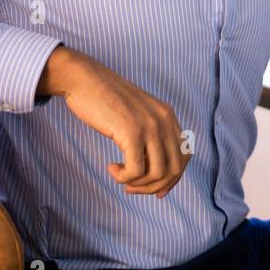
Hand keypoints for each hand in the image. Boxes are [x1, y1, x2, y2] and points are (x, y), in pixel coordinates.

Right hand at [36, 46, 190, 197]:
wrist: (85, 80)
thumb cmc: (105, 101)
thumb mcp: (137, 115)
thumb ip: (150, 135)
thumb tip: (155, 172)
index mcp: (168, 116)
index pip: (184, 156)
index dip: (172, 178)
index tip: (156, 190)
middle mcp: (164, 121)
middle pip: (174, 169)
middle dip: (154, 186)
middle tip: (131, 187)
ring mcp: (150, 126)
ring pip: (157, 174)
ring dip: (138, 185)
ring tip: (121, 177)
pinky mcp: (131, 132)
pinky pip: (136, 171)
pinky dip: (123, 177)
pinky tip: (111, 168)